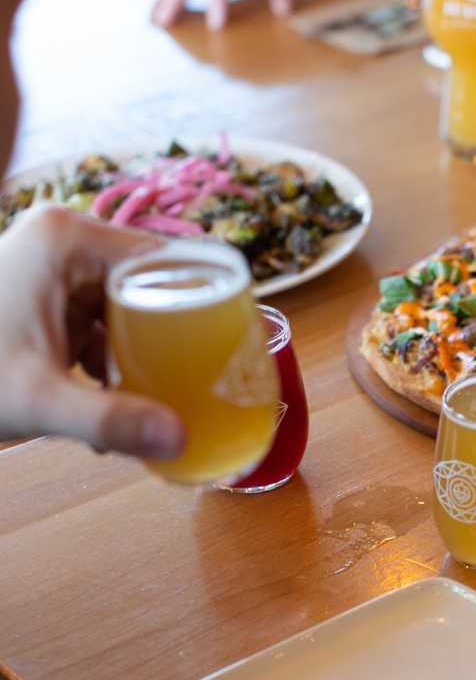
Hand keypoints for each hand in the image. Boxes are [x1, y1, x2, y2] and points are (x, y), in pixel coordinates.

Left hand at [0, 207, 184, 459]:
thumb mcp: (38, 399)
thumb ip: (110, 418)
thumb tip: (182, 440)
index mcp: (69, 240)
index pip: (170, 259)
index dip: (207, 301)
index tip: (233, 347)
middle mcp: (63, 240)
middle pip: (154, 285)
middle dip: (172, 340)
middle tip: (192, 384)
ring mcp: (50, 266)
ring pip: (128, 306)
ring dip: (142, 356)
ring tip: (142, 404)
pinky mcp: (41, 295)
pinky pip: (99, 321)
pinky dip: (110, 361)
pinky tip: (108, 402)